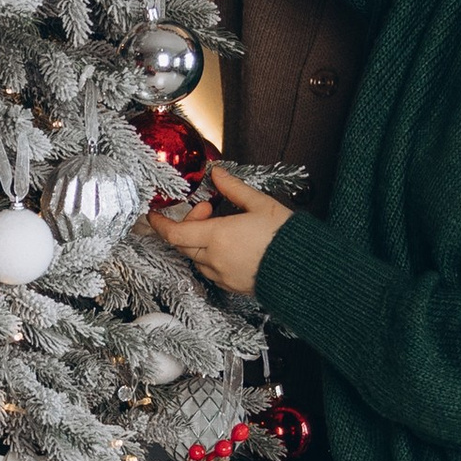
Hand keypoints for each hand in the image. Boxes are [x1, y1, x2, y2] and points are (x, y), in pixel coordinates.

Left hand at [159, 162, 289, 297]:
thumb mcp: (260, 204)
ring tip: (223, 226)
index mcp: (218, 237)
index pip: (175, 233)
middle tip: (208, 208)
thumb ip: (234, 188)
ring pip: (196, 258)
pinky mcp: (232, 286)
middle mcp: (215, 259)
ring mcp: (222, 275)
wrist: (306, 270)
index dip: (160, 223)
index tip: (154, 214)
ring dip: (200, 241)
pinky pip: (211, 271)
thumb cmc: (286, 238)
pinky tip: (230, 245)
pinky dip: (211, 256)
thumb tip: (217, 174)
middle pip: (183, 244)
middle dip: (188, 224)